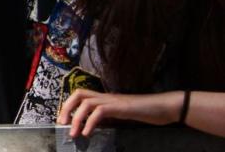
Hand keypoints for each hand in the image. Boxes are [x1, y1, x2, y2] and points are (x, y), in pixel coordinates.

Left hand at [58, 89, 180, 137]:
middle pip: (79, 93)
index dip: (69, 104)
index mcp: (105, 98)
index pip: (81, 94)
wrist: (164, 108)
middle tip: (62, 123)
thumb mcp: (122, 115)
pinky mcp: (120, 107)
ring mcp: (113, 100)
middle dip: (67, 107)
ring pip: (86, 102)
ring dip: (77, 117)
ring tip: (73, 133)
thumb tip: (95, 124)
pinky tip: (88, 133)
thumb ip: (108, 117)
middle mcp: (106, 97)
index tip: (64, 118)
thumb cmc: (145, 112)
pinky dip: (90, 122)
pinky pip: (100, 112)